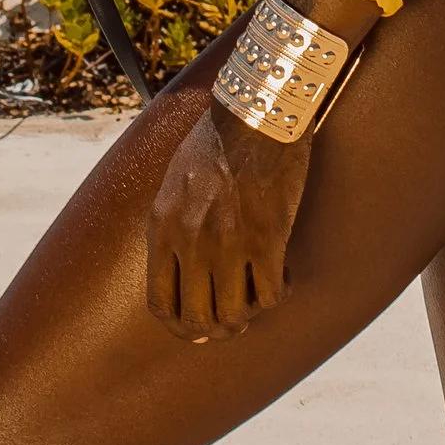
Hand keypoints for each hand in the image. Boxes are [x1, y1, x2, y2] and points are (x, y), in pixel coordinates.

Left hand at [146, 100, 313, 339]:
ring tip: (258, 299)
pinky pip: (271, 295)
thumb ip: (173, 225)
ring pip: (234, 316)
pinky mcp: (267, 240)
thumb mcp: (173, 183)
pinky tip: (283, 275)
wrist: (254, 114)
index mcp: (162, 228)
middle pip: (197, 319)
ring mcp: (227, 245)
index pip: (160, 303)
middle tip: (234, 323)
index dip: (180, 326)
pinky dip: (278, 293)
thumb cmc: (216, 140)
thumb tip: (181, 268)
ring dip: (248, 316)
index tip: (197, 329)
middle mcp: (189, 243)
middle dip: (217, 330)